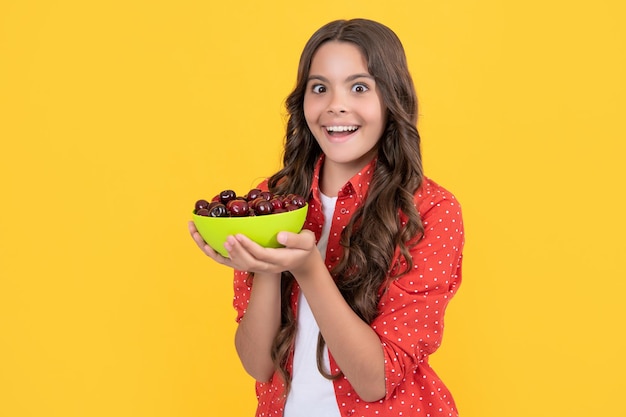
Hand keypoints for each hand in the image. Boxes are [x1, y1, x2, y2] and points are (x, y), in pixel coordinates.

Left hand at [188, 221, 319, 273]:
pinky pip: (228, 261)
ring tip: (203, 235)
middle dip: (233, 251)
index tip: (237, 235)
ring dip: (216, 251)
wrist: (300, 259)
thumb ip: (295, 239)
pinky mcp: (248, 263)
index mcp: (279, 260)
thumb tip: (279, 235)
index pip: (260, 255)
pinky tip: (202, 241)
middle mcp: (265, 266)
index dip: (247, 247)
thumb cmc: (304, 247)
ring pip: (233, 263)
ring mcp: (255, 266)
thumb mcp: (307, 241)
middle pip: (245, 262)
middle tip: (225, 238)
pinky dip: (214, 253)